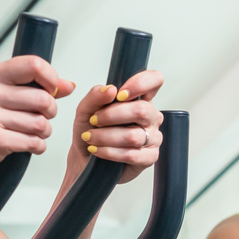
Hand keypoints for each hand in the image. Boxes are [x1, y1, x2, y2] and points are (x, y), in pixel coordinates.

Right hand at [0, 55, 68, 185]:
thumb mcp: (2, 97)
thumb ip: (35, 87)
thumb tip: (68, 85)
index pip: (34, 65)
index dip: (52, 79)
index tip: (52, 91)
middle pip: (43, 98)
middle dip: (50, 112)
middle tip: (41, 118)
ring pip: (41, 123)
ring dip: (44, 132)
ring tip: (32, 133)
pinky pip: (33, 142)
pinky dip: (37, 146)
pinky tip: (28, 145)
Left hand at [69, 69, 164, 183]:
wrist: (84, 158)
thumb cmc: (90, 131)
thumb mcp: (86, 109)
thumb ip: (96, 96)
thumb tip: (111, 89)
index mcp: (140, 99)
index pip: (154, 80)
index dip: (140, 83)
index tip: (120, 94)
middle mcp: (150, 116)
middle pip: (141, 110)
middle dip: (111, 115)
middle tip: (94, 120)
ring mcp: (153, 137)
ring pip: (133, 135)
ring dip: (105, 136)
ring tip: (90, 137)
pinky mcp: (149, 157)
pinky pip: (131, 154)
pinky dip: (109, 152)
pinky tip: (97, 150)